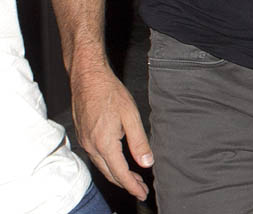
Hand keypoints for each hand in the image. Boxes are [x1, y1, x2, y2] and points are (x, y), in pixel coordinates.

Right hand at [71, 65, 152, 199]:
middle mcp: (92, 147)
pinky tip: (118, 161)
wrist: (87, 79)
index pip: (120, 173)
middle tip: (141, 189)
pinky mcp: (83, 136)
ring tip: (133, 178)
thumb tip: (147, 162)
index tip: (143, 193)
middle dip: (127, 184)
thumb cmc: (110, 92)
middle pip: (110, 173)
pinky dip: (109, 164)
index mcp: (105, 144)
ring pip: (102, 166)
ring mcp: (85, 142)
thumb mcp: (131, 115)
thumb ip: (139, 141)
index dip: (133, 186)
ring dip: (118, 174)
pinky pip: (97, 157)